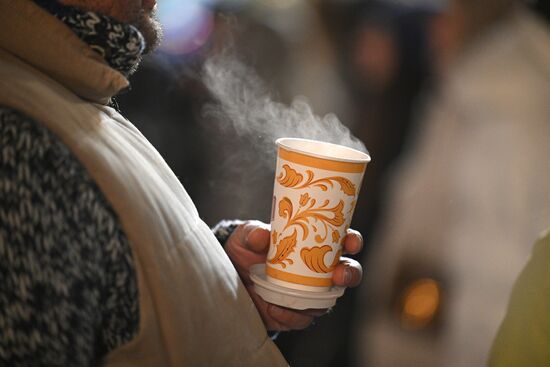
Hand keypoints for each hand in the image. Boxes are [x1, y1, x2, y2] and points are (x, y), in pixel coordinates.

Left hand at [224, 220, 362, 330]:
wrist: (230, 276)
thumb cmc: (246, 249)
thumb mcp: (247, 236)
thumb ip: (253, 233)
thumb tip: (261, 236)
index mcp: (313, 243)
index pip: (342, 240)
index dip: (352, 241)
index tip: (350, 241)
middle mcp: (317, 270)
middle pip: (347, 272)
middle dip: (350, 274)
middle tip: (339, 275)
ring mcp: (309, 293)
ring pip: (329, 301)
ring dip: (318, 301)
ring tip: (294, 297)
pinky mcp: (295, 314)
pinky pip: (302, 319)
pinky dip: (290, 315)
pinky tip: (273, 307)